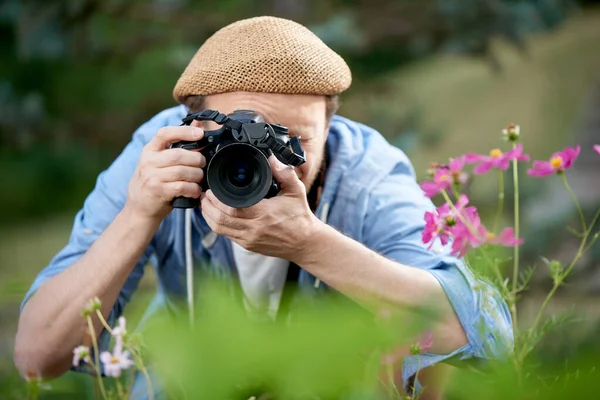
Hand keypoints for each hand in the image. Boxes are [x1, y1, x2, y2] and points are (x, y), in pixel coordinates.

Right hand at [125, 122, 205, 220]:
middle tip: (203, 164)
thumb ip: (178, 143)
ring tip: (200, 178)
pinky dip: (193, 189)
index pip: (165, 133)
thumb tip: (198, 124)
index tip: (200, 133)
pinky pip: (181, 187)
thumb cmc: (154, 180)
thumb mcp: (160, 160)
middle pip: (178, 155)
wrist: (139, 207)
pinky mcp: (157, 191)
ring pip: (182, 171)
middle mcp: (148, 161)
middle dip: (196, 159)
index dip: (183, 131)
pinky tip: (195, 190)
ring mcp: (151, 177)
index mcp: (150, 150)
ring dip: (196, 175)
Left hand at [200, 155, 320, 260]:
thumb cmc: (300, 216)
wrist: (305, 243)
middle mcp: (254, 229)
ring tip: (205, 203)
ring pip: (220, 229)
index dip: (216, 200)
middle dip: (207, 206)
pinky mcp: (248, 245)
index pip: (231, 209)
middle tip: (204, 194)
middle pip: (220, 220)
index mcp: (263, 214)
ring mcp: (249, 239)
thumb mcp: (296, 191)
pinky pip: (226, 235)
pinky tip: (214, 215)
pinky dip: (217, 225)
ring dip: (208, 216)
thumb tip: (272, 158)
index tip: (211, 189)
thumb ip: (285, 173)